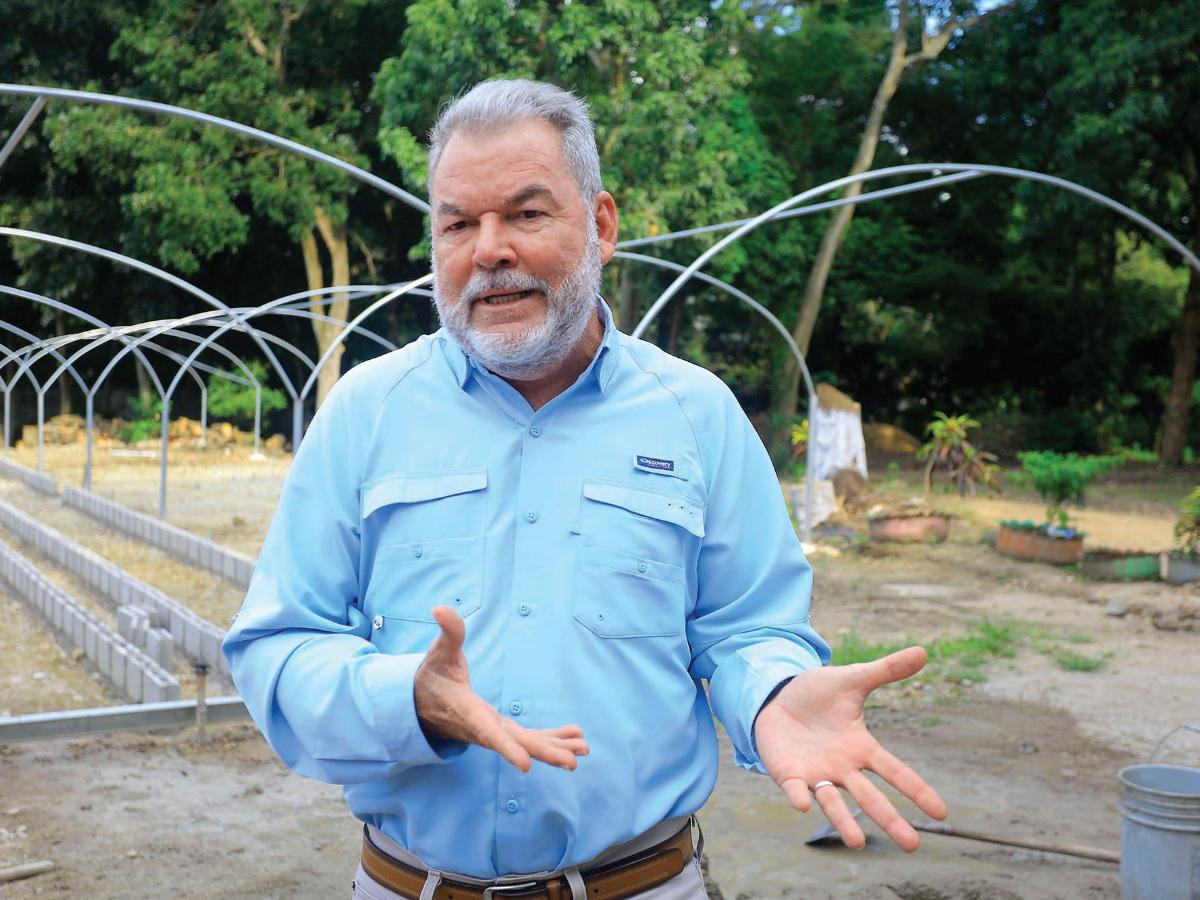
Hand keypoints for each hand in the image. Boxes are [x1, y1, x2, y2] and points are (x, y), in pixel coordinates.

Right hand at [414, 605, 588, 771]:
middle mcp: (484, 729)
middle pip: (517, 744)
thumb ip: (448, 632)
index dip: (507, 748)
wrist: (420, 703)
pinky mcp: (502, 730)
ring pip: (528, 744)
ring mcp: (495, 732)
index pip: (489, 732)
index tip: (525, 765)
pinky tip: (576, 740)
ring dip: (556, 748)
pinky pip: (530, 738)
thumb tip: (440, 608)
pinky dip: (553, 739)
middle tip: (572, 763)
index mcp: (468, 712)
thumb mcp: (439, 652)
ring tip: (584, 751)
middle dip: (544, 753)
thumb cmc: (432, 676)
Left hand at [754, 646, 946, 851]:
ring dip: (844, 822)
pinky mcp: (789, 774)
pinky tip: (803, 805)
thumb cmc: (818, 694)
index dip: (917, 790)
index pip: (895, 772)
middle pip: (870, 797)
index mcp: (861, 748)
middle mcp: (843, 768)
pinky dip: (798, 798)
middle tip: (912, 846)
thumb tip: (923, 651)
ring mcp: (816, 774)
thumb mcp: (852, 679)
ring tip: (858, 843)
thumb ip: (885, 670)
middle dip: (890, 820)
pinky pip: (795, 790)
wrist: (777, 697)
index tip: (941, 813)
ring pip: (833, 803)